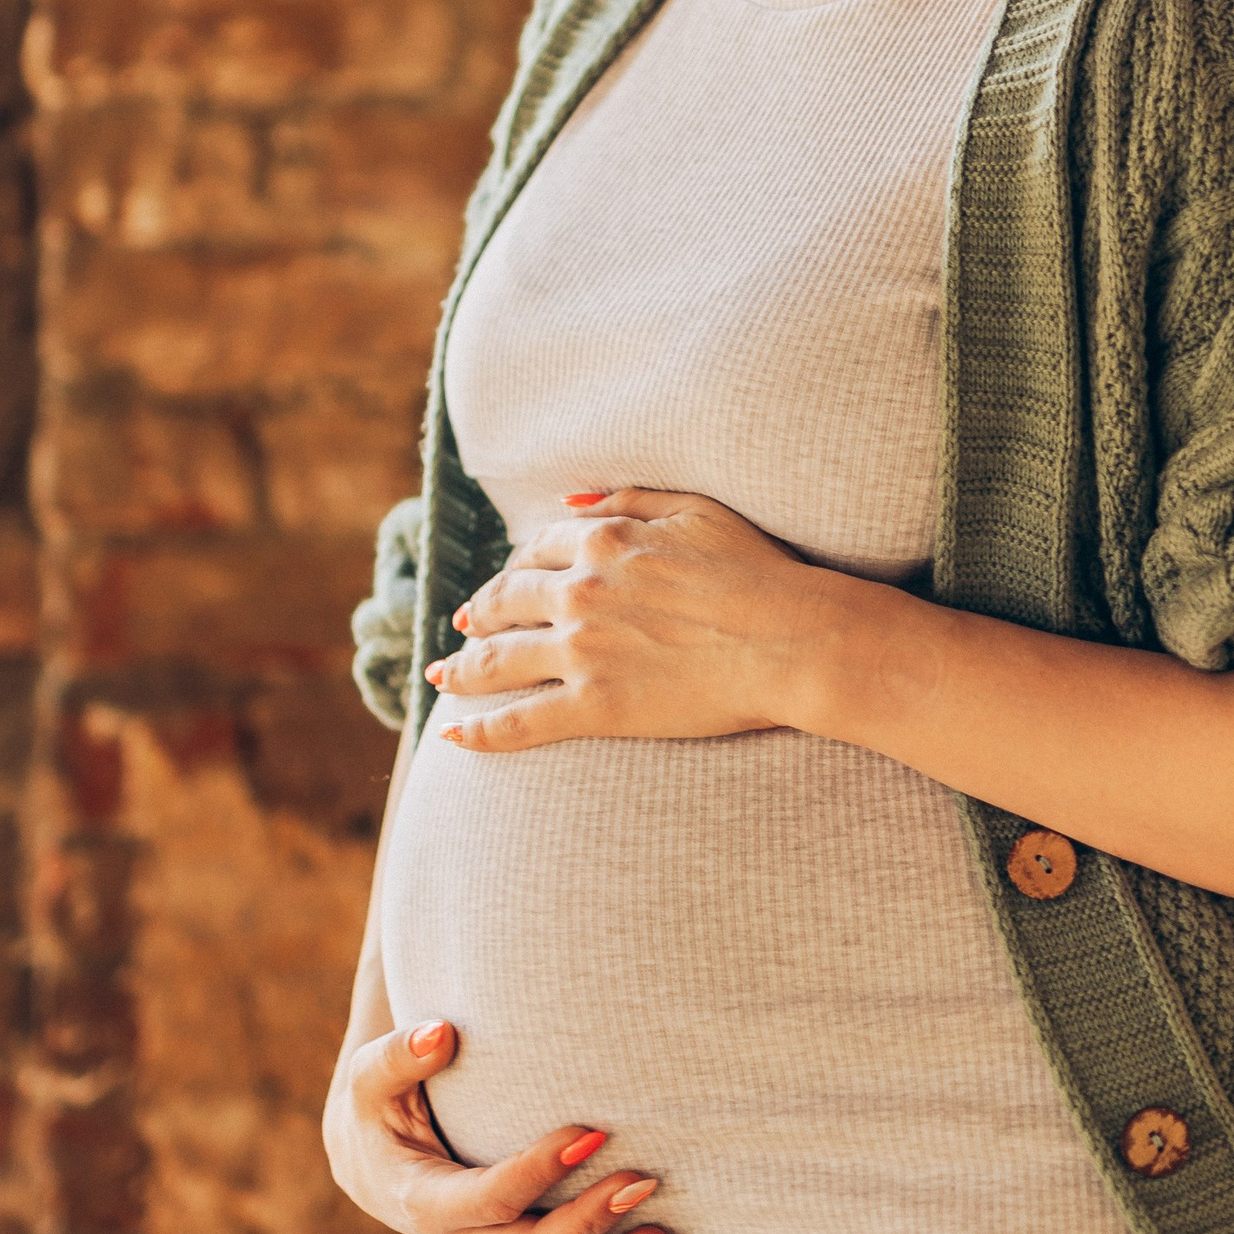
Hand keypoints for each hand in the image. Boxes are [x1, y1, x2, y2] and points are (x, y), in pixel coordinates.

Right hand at [324, 1017, 675, 1233]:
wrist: (376, 1168)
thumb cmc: (379, 1110)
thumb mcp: (371, 1079)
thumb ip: (400, 1056)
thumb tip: (441, 1033)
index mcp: (425, 1202)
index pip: (491, 1198)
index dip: (540, 1171)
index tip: (592, 1131)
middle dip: (591, 1220)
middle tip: (643, 1180)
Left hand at [425, 486, 838, 748]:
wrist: (790, 640)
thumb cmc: (758, 571)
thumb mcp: (694, 509)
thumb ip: (627, 498)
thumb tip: (567, 500)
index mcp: (603, 540)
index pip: (536, 551)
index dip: (516, 567)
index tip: (508, 583)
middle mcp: (580, 592)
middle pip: (505, 601)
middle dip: (480, 615)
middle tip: (464, 628)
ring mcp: (582, 652)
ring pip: (499, 660)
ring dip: (462, 668)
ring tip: (442, 674)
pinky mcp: (595, 706)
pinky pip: (520, 722)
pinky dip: (479, 731)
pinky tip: (452, 735)